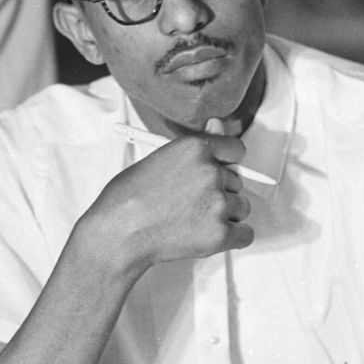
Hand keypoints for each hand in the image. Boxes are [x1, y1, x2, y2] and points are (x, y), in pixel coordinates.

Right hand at [82, 118, 252, 274]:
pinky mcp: (220, 233)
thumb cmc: (128, 198)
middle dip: (220, 193)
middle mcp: (211, 172)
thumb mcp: (159, 158)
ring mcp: (218, 204)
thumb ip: (195, 147)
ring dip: (225, 215)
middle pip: (237, 182)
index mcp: (196, 148)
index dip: (228, 163)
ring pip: (241, 208)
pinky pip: (245, 234)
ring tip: (193, 220)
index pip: (235, 150)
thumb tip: (218, 125)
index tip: (221, 172)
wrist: (118, 233)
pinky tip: (207, 236)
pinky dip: (231, 238)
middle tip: (192, 204)